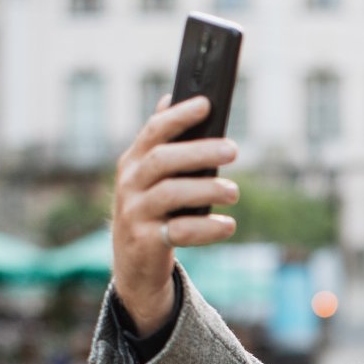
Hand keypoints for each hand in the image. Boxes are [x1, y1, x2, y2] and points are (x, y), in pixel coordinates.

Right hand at [111, 94, 239, 334]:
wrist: (135, 264)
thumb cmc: (154, 211)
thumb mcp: (153, 178)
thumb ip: (162, 144)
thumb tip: (170, 99)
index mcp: (133, 162)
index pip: (154, 131)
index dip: (179, 116)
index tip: (207, 104)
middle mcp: (129, 184)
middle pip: (163, 159)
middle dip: (200, 151)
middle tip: (234, 149)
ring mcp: (134, 213)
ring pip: (171, 194)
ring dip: (207, 189)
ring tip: (234, 192)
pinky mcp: (146, 241)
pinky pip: (178, 231)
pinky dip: (206, 228)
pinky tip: (227, 225)